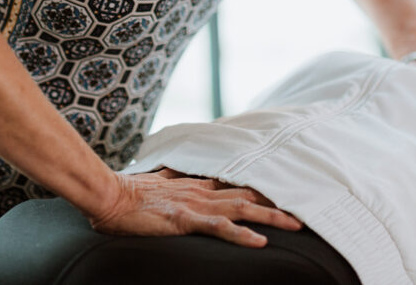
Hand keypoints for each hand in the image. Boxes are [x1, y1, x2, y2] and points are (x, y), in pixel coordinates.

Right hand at [85, 168, 303, 247]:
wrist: (109, 196)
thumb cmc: (130, 192)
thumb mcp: (159, 182)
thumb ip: (174, 178)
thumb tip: (178, 174)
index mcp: (198, 185)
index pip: (238, 184)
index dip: (263, 188)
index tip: (286, 190)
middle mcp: (203, 191)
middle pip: (249, 194)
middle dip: (278, 201)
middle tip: (306, 206)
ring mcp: (196, 204)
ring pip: (242, 209)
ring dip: (271, 216)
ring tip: (296, 225)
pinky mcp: (185, 219)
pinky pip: (219, 228)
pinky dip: (241, 235)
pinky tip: (259, 242)